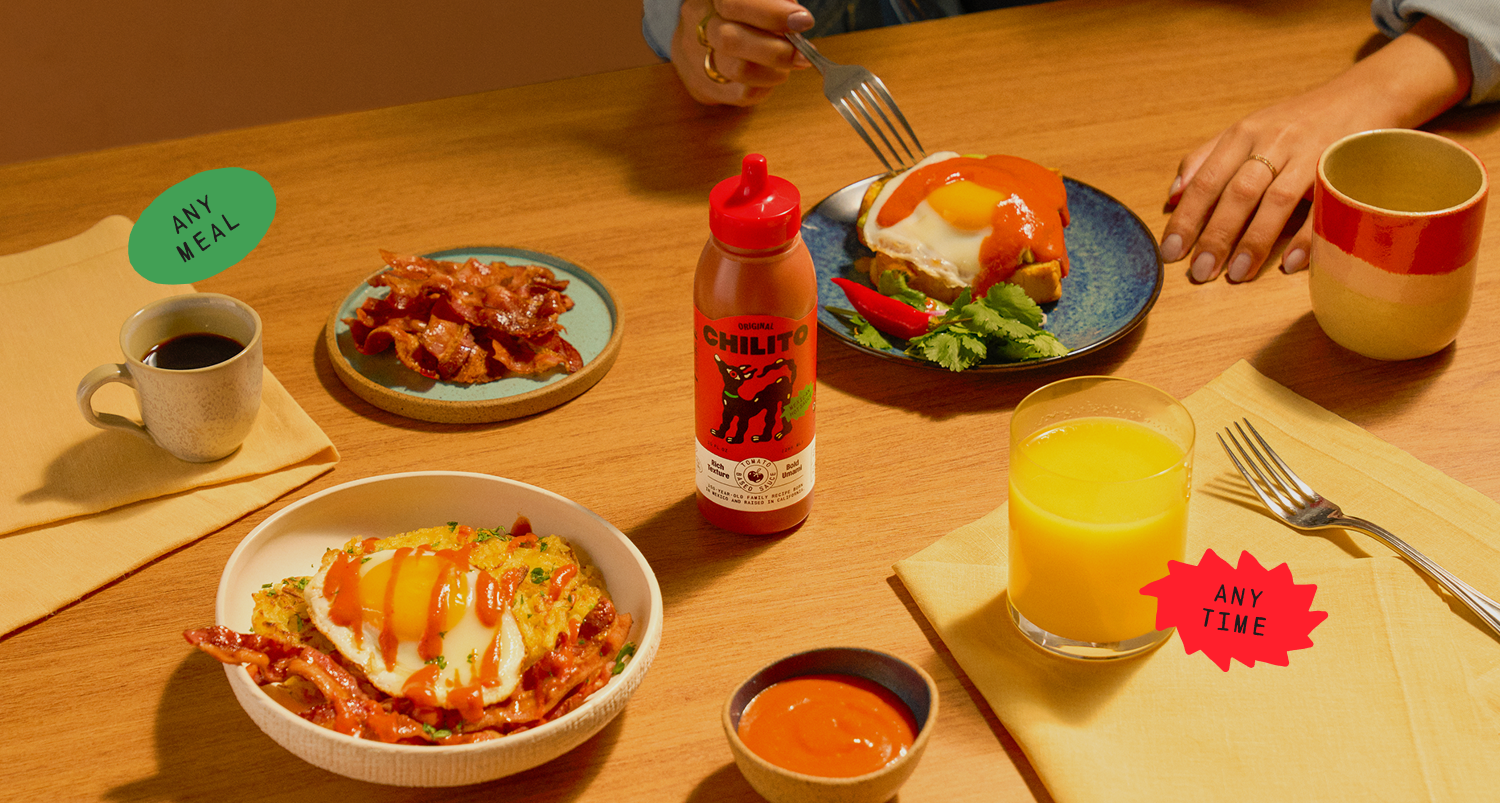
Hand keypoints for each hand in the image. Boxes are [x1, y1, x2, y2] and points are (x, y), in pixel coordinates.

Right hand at [670, 0, 813, 105]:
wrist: (699, 42)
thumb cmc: (738, 16)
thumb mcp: (753, 3)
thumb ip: (774, 4)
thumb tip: (797, 18)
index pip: (734, 3)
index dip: (771, 13)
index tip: (803, 21)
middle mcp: (699, 25)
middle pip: (730, 40)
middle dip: (775, 50)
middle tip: (803, 54)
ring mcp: (697, 57)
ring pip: (737, 70)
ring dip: (775, 70)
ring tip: (792, 62)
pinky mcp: (705, 86)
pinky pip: (742, 93)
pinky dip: (767, 86)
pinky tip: (774, 75)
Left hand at [1161, 16, 1473, 283]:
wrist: (1365, 95)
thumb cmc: (1296, 122)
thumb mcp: (1247, 131)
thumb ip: (1207, 160)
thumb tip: (1173, 196)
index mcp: (1243, 135)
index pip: (1206, 180)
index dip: (1186, 218)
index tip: (1171, 251)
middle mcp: (1273, 142)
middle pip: (1238, 193)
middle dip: (1215, 236)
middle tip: (1200, 273)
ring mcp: (1310, 153)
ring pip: (1276, 200)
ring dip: (1254, 240)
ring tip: (1236, 274)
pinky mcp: (1342, 167)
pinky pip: (1323, 206)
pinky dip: (1306, 237)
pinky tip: (1289, 264)